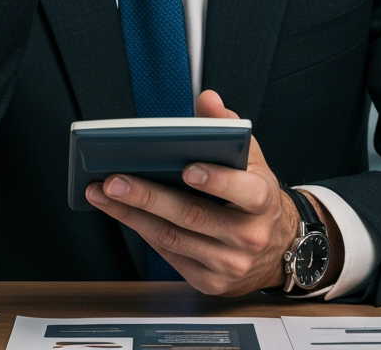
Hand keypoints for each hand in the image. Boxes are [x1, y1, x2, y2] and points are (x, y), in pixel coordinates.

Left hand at [85, 90, 341, 295]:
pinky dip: (141, 231)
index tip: (187, 168)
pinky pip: (169, 255)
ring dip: (132, 215)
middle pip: (193, 216)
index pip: (245, 192)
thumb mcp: (251, 157)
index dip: (217, 181)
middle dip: (149, 196)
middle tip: (114, 179)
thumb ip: (227, 126)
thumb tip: (207, 99)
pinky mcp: (209, 282)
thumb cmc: (255, 193)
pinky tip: (120, 212)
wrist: (277, 247)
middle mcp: (249, 237)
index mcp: (263, 201)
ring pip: (173, 238)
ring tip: (103, 192)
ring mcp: (229, 264)